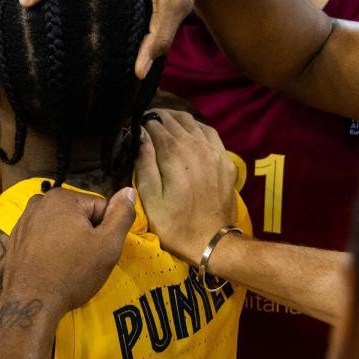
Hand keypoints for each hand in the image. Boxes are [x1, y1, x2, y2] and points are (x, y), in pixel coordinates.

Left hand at [2, 186, 135, 313]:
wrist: (32, 302)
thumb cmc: (72, 273)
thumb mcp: (108, 245)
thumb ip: (122, 215)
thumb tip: (129, 191)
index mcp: (62, 197)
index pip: (101, 209)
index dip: (106, 232)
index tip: (98, 252)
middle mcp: (40, 202)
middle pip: (80, 216)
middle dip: (87, 236)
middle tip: (83, 262)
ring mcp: (25, 220)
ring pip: (62, 228)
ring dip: (70, 243)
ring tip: (67, 266)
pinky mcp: (17, 239)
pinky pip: (45, 238)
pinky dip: (52, 250)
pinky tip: (52, 267)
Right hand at [136, 109, 238, 263]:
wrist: (212, 241)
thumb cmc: (174, 224)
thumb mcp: (150, 198)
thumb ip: (144, 163)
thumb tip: (139, 134)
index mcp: (174, 154)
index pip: (154, 125)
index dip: (142, 122)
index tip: (134, 126)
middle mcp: (195, 145)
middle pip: (173, 119)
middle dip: (157, 117)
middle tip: (145, 122)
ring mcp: (214, 151)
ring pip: (192, 121)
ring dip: (175, 119)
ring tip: (163, 123)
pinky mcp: (225, 159)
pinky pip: (209, 131)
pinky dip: (195, 127)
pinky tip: (188, 132)